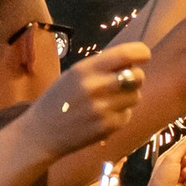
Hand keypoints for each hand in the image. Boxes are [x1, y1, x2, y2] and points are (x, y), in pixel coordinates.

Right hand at [27, 39, 150, 161]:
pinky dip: (120, 115)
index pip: (126, 54)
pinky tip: (102, 117)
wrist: (41, 133)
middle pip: (137, 76)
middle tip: (124, 82)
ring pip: (136, 96)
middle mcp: (96, 86)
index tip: (144, 56)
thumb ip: (101, 67)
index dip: (141, 53)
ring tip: (107, 101)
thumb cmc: (60, 99)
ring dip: (127, 97)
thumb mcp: (74, 75)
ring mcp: (103, 108)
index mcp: (86, 69)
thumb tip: (133, 60)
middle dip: (135, 78)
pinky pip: (127, 114)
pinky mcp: (108, 126)